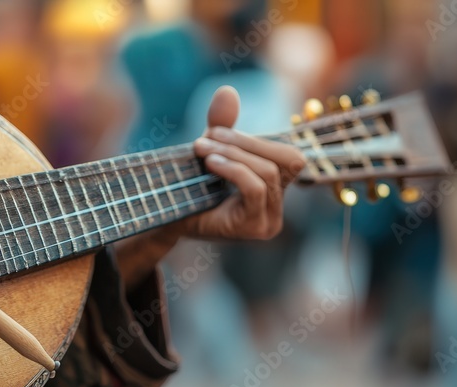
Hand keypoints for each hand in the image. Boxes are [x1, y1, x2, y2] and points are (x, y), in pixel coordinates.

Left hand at [114, 86, 305, 287]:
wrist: (166, 220)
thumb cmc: (190, 189)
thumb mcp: (210, 152)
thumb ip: (222, 124)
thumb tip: (227, 90)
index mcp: (275, 191)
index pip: (290, 157)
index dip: (259, 140)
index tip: (216, 130)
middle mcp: (277, 209)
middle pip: (286, 161)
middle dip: (247, 143)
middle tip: (209, 135)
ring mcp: (268, 221)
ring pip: (268, 173)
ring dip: (234, 154)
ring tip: (202, 149)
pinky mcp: (254, 227)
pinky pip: (255, 188)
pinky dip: (234, 169)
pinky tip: (211, 163)